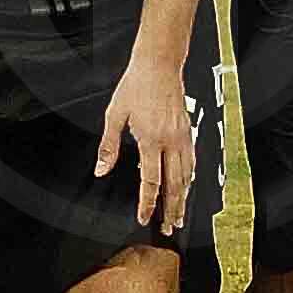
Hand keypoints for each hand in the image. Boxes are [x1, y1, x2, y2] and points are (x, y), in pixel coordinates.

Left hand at [99, 53, 199, 231]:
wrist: (159, 64)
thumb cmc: (136, 86)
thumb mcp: (114, 115)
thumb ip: (108, 147)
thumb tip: (101, 171)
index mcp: (151, 139)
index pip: (151, 181)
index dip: (148, 203)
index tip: (143, 217)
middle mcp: (171, 141)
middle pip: (174, 185)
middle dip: (171, 210)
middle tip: (168, 228)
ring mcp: (183, 137)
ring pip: (186, 176)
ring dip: (183, 199)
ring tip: (179, 216)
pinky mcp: (188, 132)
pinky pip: (191, 162)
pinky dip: (189, 179)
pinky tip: (186, 188)